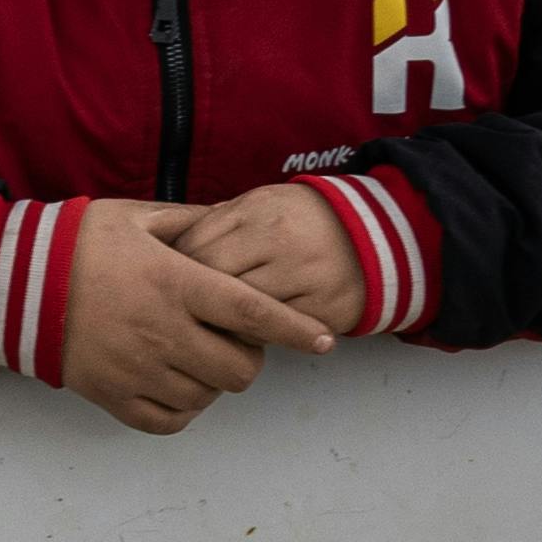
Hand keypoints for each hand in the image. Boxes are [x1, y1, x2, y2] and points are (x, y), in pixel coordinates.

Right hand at [51, 200, 333, 436]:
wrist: (12, 281)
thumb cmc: (78, 243)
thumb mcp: (138, 216)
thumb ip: (194, 221)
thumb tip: (235, 219)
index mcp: (174, 284)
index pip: (252, 312)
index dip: (294, 329)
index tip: (324, 342)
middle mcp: (160, 330)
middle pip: (239, 369)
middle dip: (246, 357)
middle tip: (228, 340)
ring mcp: (136, 368)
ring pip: (207, 395)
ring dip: (211, 380)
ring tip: (193, 357)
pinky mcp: (111, 394)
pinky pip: (168, 420)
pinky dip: (182, 408)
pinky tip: (175, 384)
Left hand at [159, 182, 367, 335]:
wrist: (375, 235)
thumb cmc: (301, 221)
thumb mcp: (258, 206)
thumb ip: (215, 224)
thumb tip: (165, 250)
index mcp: (258, 211)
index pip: (195, 246)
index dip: (174, 268)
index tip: (167, 279)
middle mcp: (282, 242)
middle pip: (214, 280)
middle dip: (193, 298)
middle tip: (182, 307)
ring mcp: (305, 276)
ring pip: (241, 312)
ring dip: (222, 321)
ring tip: (212, 320)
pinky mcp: (324, 309)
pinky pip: (273, 332)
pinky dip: (254, 334)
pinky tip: (247, 328)